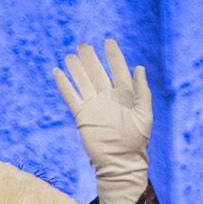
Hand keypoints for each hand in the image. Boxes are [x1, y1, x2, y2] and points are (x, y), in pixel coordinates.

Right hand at [53, 39, 151, 203]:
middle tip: (83, 45)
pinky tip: (57, 72)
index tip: (108, 42)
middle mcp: (107, 98)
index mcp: (124, 96)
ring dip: (76, 68)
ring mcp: (94, 106)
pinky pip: (71, 96)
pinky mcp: (82, 115)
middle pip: (97, 73)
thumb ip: (142, 92)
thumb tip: (139, 68)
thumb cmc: (137, 141)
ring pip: (83, 82)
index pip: (118, 71)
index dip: (113, 56)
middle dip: (90, 59)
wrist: (121, 162)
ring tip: (70, 55)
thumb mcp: (144, 115)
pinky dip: (64, 84)